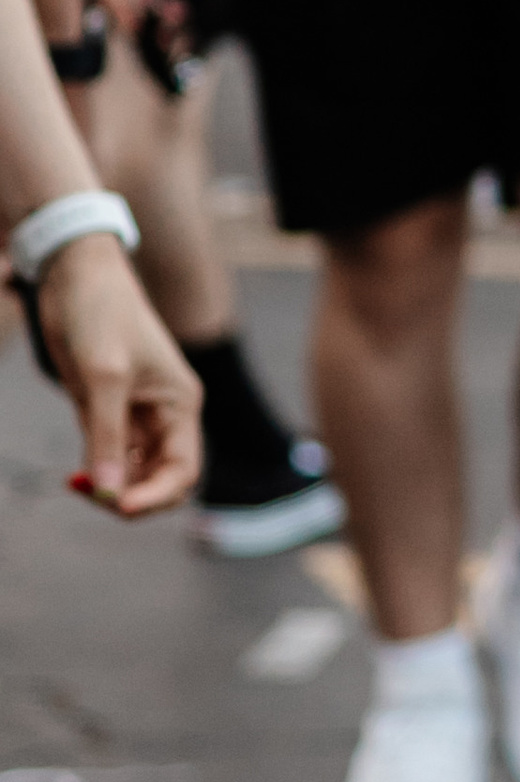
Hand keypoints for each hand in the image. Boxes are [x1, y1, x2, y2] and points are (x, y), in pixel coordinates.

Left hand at [37, 236, 201, 518]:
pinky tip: (74, 477)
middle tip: (91, 494)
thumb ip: (105, 437)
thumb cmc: (100, 315)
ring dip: (112, 488)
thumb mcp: (103, 377)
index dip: (156, 497)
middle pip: (161, 480)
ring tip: (77, 485)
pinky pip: (110, 457)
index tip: (118, 506)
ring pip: (135, 473)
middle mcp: (165, 415)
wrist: (75, 275)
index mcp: (181, 405)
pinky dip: (96, 473)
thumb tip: (109, 493)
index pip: (183, 472)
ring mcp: (136, 415)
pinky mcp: (106, 411)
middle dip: (132, 496)